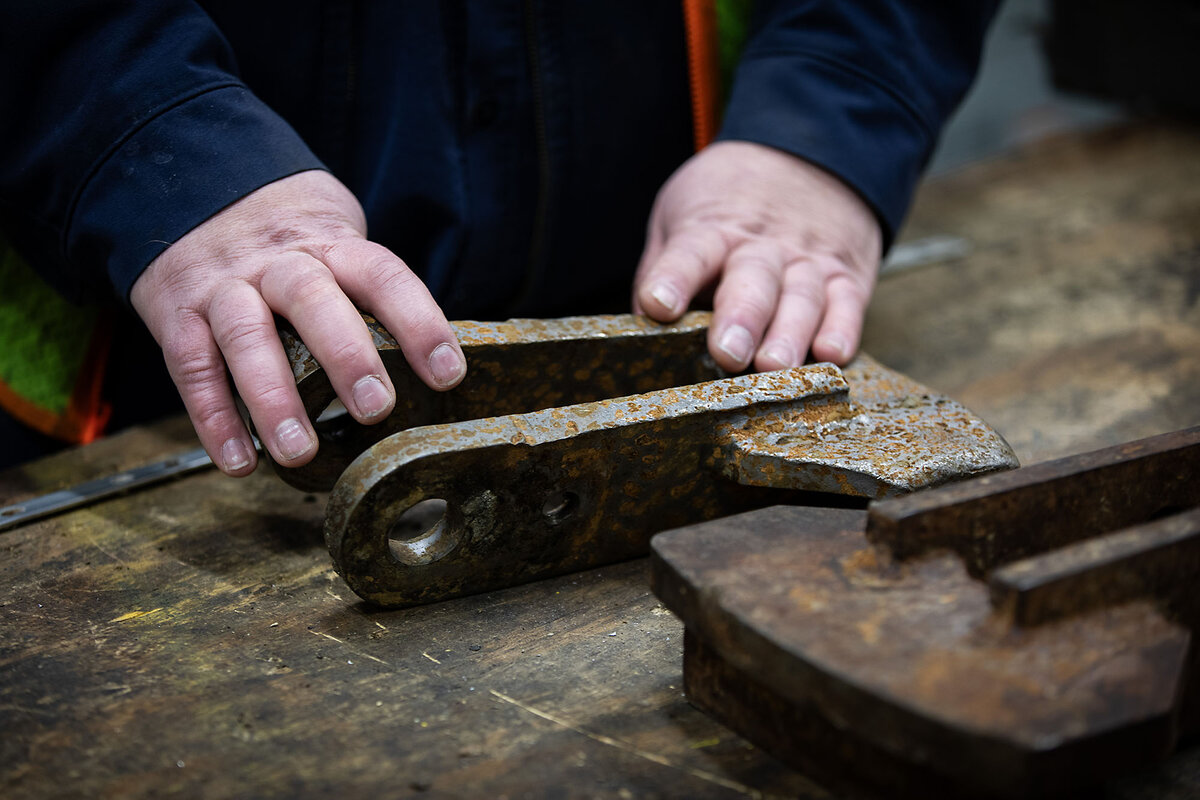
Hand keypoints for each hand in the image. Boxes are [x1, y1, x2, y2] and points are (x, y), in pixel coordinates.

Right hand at [131, 170, 465, 476]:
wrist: (196, 189)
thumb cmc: (291, 242)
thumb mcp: (336, 244)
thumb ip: (370, 297)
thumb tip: (435, 367)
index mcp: (331, 247)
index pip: (382, 276)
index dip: (418, 322)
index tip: (447, 373)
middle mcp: (278, 262)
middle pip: (312, 298)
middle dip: (346, 354)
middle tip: (375, 409)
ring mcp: (224, 286)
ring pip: (245, 334)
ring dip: (272, 396)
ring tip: (298, 450)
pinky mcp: (177, 313)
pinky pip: (191, 366)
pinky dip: (213, 417)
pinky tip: (239, 461)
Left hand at [633, 141, 881, 370]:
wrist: (807, 153)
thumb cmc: (729, 201)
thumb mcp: (682, 213)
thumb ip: (663, 269)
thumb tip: (642, 328)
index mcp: (712, 230)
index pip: (689, 253)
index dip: (672, 279)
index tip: (658, 305)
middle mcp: (762, 246)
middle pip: (751, 281)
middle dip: (740, 319)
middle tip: (728, 354)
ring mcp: (808, 261)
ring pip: (801, 298)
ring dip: (789, 334)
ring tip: (774, 365)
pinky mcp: (846, 276)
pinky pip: (847, 303)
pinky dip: (843, 329)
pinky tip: (831, 354)